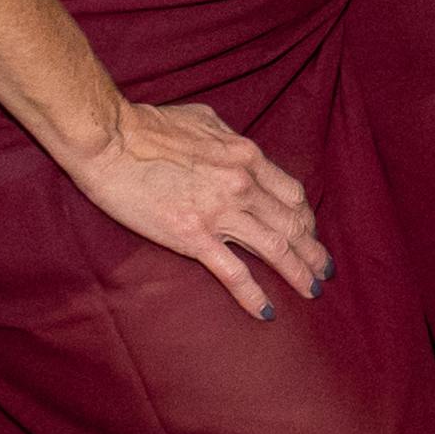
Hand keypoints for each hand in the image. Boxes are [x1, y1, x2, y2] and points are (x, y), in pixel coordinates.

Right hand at [55, 96, 329, 320]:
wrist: (110, 138)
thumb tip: (237, 149)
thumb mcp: (205, 121)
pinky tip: (267, 312)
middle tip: (324, 270)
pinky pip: (234, 273)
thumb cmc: (149, 126)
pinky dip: (254, 295)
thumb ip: (229, 140)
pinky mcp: (193, 236)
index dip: (306, 217)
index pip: (292, 193)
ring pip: (275, 249)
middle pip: (293, 223)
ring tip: (313, 291)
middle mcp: (243, 184)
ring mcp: (221, 212)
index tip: (309, 233)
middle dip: (313, 250)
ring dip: (299, 273)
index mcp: (247, 156)